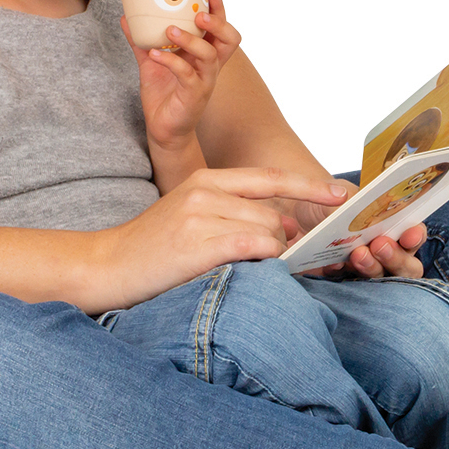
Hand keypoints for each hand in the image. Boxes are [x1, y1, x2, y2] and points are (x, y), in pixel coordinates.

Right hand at [87, 167, 350, 309]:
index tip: (342, 194)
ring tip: (243, 270)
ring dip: (269, 255)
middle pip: (273, 212)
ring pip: (267, 231)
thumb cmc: (153, 248)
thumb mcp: (192, 215)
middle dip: (282, 240)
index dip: (309, 185)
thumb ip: (234, 212)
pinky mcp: (197, 242)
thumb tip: (281, 225)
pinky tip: (247, 270)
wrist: (106, 265)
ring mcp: (200, 214)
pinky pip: (252, 247)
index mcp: (207, 177)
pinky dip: (261, 261)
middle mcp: (206, 189)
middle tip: (274, 262)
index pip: (271, 177)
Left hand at [120, 0, 241, 151]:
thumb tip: (126, 17)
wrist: (162, 128)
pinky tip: (154, 54)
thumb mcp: (151, 61)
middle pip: (230, 39)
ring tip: (170, 30)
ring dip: (190, 39)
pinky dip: (170, 60)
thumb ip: (141, 40)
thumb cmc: (163, 92)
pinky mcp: (194, 95)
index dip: (220, 9)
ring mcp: (205, 81)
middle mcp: (210, 66)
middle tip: (199, 13)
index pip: (222, 27)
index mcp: (205, 54)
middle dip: (218, 22)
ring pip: (210, 54)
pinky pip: (187, 74)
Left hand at [287, 179, 426, 279]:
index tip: (409, 234)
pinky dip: (343, 274)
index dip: (415, 236)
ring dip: (372, 268)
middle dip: (396, 257)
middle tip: (379, 244)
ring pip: (381, 279)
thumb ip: (356, 203)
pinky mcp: (340, 279)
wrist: (296, 212)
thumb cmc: (329, 201)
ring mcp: (364, 268)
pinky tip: (334, 263)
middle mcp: (383, 251)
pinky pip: (348, 285)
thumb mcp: (343, 195)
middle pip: (405, 266)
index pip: (412, 235)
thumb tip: (359, 208)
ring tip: (358, 254)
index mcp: (391, 227)